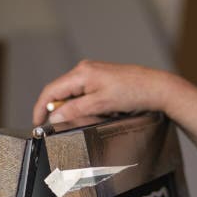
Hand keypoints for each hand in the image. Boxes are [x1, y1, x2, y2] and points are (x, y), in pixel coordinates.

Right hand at [32, 60, 178, 125]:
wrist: (158, 88)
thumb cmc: (133, 92)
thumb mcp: (101, 104)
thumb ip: (75, 109)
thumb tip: (54, 116)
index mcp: (81, 73)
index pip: (51, 91)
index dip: (41, 108)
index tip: (38, 123)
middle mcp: (85, 70)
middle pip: (62, 93)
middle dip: (63, 111)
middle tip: (68, 126)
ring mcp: (95, 74)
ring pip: (76, 96)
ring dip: (80, 110)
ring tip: (99, 116)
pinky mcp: (104, 80)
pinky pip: (88, 95)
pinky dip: (91, 107)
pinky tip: (106, 112)